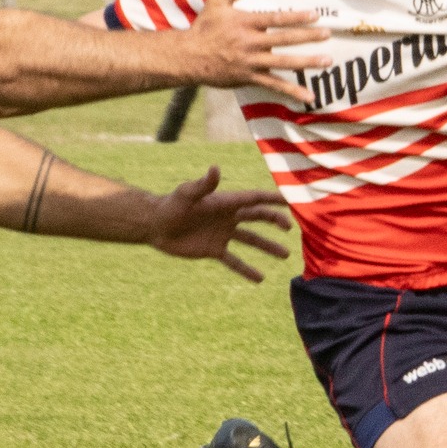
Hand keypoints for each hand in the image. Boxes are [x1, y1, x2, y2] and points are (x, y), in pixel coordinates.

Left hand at [147, 165, 292, 281]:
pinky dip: (246, 269)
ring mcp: (222, 234)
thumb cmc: (170, 206)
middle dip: (274, 221)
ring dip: (268, 247)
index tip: (289, 201)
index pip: (253, 199)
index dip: (271, 199)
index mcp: (225, 202)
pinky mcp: (214, 250)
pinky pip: (234, 261)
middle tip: (289, 229)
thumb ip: (203, 185)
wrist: (156, 226)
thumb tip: (215, 169)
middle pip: (257, 218)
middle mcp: (227, 217)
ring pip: (251, 240)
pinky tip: (260, 278)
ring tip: (285, 255)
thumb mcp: (186, 194)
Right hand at [183, 0, 327, 105]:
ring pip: (284, 62)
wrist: (189, 57)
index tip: (315, 15)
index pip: (275, 19)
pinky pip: (274, 85)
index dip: (296, 17)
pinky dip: (292, 91)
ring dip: (307, 62)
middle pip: (284, 39)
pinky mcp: (250, 78)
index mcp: (245, 23)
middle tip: (327, 34)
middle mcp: (251, 42)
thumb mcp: (217, 2)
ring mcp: (251, 62)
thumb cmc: (203, 27)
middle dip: (308, 37)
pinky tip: (308, 97)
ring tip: (327, 61)